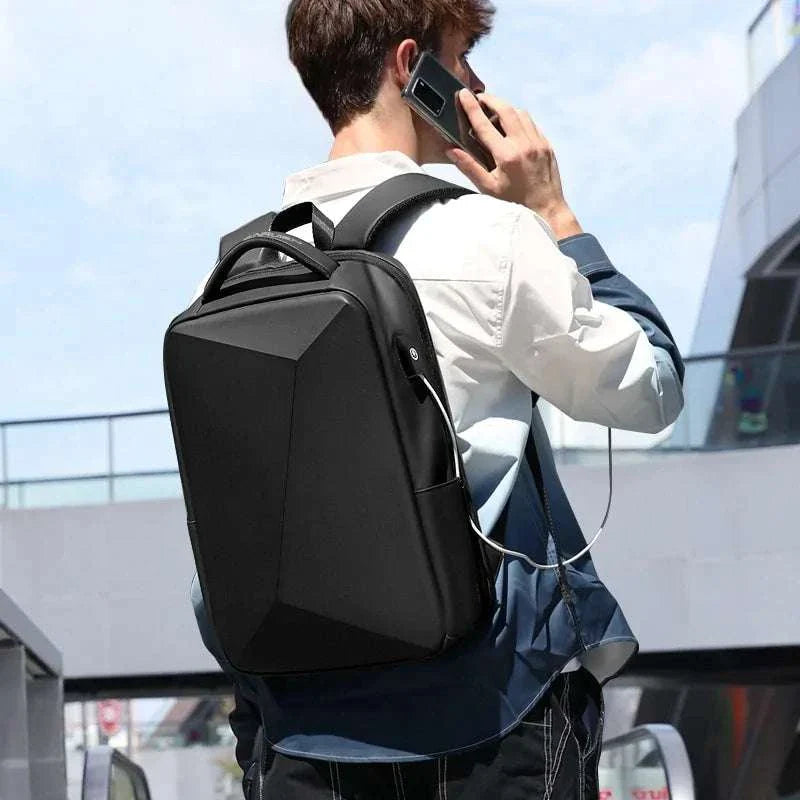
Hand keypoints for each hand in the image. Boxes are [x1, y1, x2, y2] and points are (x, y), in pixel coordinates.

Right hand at [446, 89, 581, 237]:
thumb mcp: (488, 188)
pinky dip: (520, 120)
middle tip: (479, 98)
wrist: (546, 210)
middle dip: (491, 100)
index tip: (463, 95)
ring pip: (521, 113)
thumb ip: (469, 167)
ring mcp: (538, 143)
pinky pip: (532, 124)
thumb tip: (452, 151)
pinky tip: (512, 127)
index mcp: (507, 156)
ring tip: (494, 113)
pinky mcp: (546, 145)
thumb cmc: (515, 204)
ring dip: (506, 109)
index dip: (471, 108)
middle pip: (506, 110)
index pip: (484, 125)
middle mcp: (524, 145)